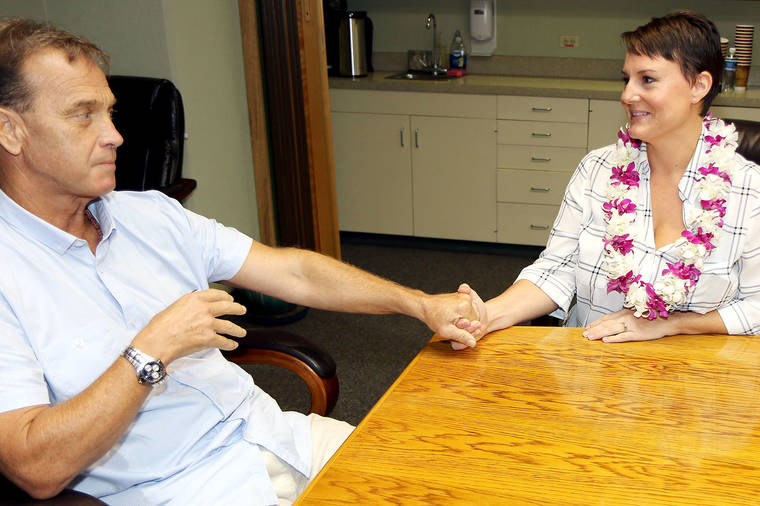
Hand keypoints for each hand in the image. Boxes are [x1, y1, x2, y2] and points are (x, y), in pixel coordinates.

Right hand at [132, 289, 247, 363]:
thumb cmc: (159, 327)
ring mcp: (207, 324)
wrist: (156, 343)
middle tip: (242, 310)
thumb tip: (196, 308)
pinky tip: (233, 344)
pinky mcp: (208, 338)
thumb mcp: (174, 306)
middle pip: (227, 307)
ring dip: (237, 330)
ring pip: (229, 325)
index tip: (230, 300)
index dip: (225, 297)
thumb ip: (189, 305)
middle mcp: (203, 309)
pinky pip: (223, 341)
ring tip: (242, 332)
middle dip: (237, 309)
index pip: (216, 294)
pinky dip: (230, 344)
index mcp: (193, 299)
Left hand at [419, 285, 481, 349]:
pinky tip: (451, 316)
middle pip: (473, 318)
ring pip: (470, 314)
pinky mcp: (461, 296)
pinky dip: (460, 314)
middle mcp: (467, 299)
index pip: (473, 324)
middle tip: (451, 324)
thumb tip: (473, 343)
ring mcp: (464, 296)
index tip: (454, 328)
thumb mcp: (447, 331)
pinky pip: (466, 310)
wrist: (425, 306)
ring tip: (449, 319)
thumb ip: (462, 336)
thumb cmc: (433, 317)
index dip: (465, 330)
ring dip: (462, 319)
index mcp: (465, 306)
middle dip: (464, 325)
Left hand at [583, 309, 667, 342]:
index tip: (587, 328)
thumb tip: (610, 323)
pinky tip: (605, 341)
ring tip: (590, 338)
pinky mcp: (638, 333)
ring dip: (599, 333)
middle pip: (606, 324)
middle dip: (594, 329)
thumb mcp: (634, 315)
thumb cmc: (651, 318)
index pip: (606, 318)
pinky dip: (613, 338)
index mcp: (623, 313)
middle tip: (585, 335)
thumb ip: (623, 318)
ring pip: (611, 329)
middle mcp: (625, 317)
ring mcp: (631, 325)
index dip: (595, 323)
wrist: (667, 320)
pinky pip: (623, 336)